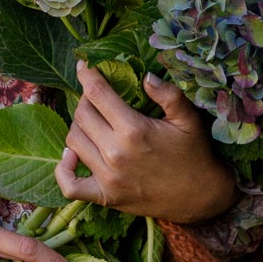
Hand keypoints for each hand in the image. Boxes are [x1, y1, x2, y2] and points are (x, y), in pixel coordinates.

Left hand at [56, 65, 237, 226]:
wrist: (198, 196)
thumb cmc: (194, 154)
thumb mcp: (188, 119)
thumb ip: (168, 94)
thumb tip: (145, 76)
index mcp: (134, 129)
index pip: (97, 93)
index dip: (86, 74)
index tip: (83, 65)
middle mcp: (116, 153)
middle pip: (81, 114)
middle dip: (85, 99)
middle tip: (95, 96)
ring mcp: (108, 177)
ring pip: (73, 141)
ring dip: (77, 125)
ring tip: (90, 121)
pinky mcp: (105, 196)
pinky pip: (70, 185)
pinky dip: (63, 170)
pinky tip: (70, 155)